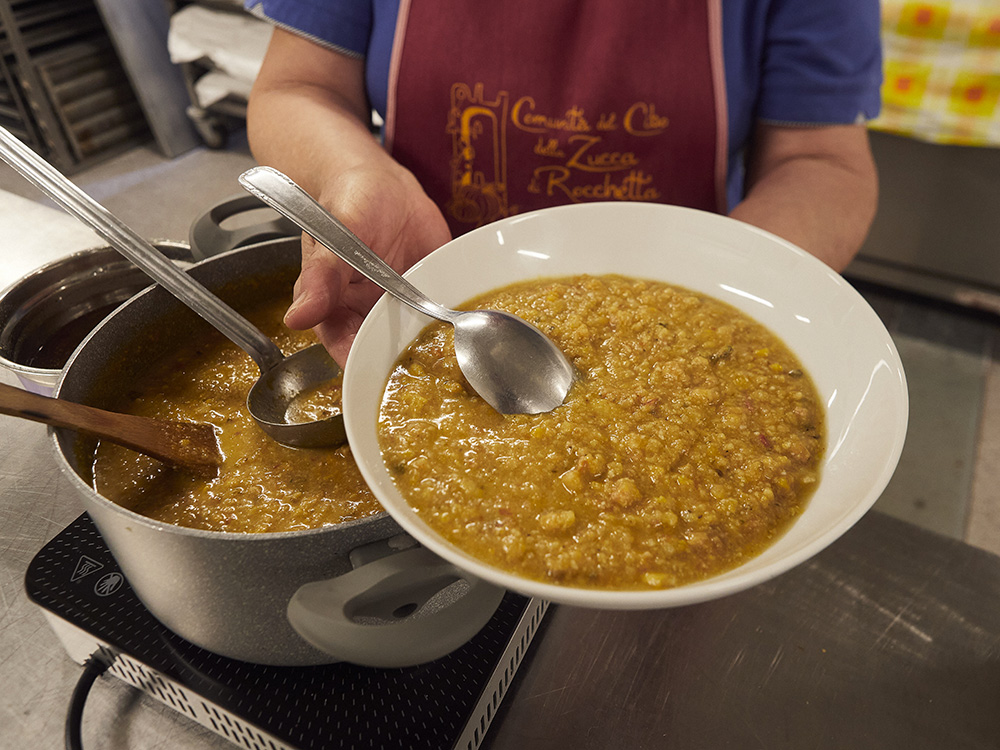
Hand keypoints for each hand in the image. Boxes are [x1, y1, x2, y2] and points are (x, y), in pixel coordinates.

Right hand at [282, 163, 451, 365]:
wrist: (381, 180)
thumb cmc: (346, 203)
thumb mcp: (333, 235)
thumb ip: (321, 277)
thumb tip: (297, 318)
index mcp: (338, 311)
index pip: (348, 352)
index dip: (364, 370)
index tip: (384, 383)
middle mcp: (372, 315)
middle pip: (389, 353)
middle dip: (409, 366)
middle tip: (433, 377)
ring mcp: (407, 306)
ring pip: (422, 339)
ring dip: (441, 349)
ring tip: (462, 358)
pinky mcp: (435, 292)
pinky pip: (449, 312)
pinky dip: (463, 320)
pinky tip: (479, 327)